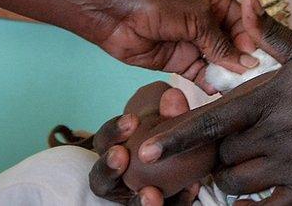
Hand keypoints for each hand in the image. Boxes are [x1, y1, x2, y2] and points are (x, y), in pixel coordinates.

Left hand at [87, 0, 256, 89]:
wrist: (113, 14)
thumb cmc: (154, 2)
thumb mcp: (196, 17)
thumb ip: (221, 42)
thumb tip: (247, 63)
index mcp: (214, 1)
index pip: (243, 21)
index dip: (254, 39)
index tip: (264, 58)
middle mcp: (207, 22)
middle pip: (234, 44)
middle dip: (245, 60)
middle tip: (257, 80)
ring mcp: (194, 43)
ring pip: (220, 62)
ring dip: (230, 74)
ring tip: (243, 90)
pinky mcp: (180, 62)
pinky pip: (202, 75)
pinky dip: (212, 84)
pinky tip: (222, 93)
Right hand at [90, 83, 200, 205]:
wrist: (182, 157)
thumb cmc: (164, 135)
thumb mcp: (166, 120)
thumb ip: (170, 111)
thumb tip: (173, 96)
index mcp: (112, 150)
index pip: (104, 141)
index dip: (114, 132)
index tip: (131, 120)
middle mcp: (116, 179)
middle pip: (101, 179)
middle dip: (109, 168)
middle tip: (120, 155)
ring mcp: (132, 197)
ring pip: (128, 204)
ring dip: (137, 201)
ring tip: (150, 194)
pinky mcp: (156, 205)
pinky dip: (178, 201)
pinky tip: (191, 189)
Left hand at [137, 16, 291, 204]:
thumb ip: (270, 32)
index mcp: (271, 99)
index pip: (212, 120)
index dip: (176, 135)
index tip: (147, 146)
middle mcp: (275, 136)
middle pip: (220, 153)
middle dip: (208, 152)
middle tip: (204, 148)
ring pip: (237, 183)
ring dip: (225, 178)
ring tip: (225, 168)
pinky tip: (241, 205)